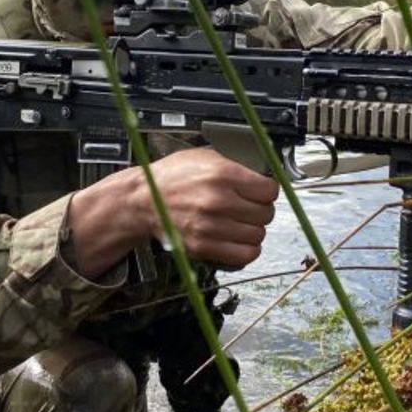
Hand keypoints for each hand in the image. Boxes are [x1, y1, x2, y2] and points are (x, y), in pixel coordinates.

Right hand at [67, 149, 278, 277]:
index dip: (268, 190)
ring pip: (257, 235)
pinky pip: (244, 254)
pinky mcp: (203, 246)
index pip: (269, 190)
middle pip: (265, 213)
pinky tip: (239, 238)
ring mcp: (210, 226)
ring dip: (254, 230)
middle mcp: (218, 201)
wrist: (142, 200)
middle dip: (261, 209)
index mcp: (222, 174)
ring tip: (242, 222)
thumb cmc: (172, 176)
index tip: (262, 190)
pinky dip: (247, 249)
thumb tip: (265, 171)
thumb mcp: (205, 156)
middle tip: (250, 206)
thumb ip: (236, 163)